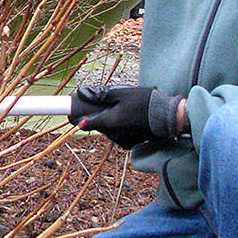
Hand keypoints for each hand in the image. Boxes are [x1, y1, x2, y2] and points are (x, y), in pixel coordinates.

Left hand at [68, 85, 183, 149]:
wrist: (168, 118)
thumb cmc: (146, 102)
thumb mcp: (122, 93)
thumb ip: (101, 95)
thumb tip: (83, 94)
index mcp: (110, 121)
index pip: (82, 122)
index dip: (73, 114)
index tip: (68, 109)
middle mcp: (113, 134)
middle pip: (94, 124)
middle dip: (95, 113)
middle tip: (104, 102)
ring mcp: (120, 141)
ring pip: (105, 129)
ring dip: (107, 119)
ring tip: (123, 108)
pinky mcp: (127, 144)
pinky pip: (115, 133)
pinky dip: (117, 126)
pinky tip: (129, 117)